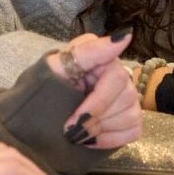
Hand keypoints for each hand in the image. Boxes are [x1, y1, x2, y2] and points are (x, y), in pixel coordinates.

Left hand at [47, 31, 141, 148]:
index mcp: (102, 57)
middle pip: (125, 98)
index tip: (78, 117)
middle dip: (94, 118)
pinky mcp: (129, 118)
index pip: (116, 77)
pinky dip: (110, 139)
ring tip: (78, 132)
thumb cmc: (45, 86)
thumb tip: (125, 35)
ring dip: (100, 129)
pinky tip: (90, 138)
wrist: (40, 112)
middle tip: (70, 129)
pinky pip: (133, 131)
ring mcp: (127, 97)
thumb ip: (88, 50)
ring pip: (131, 115)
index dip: (98, 101)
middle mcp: (119, 74)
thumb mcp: (56, 66)